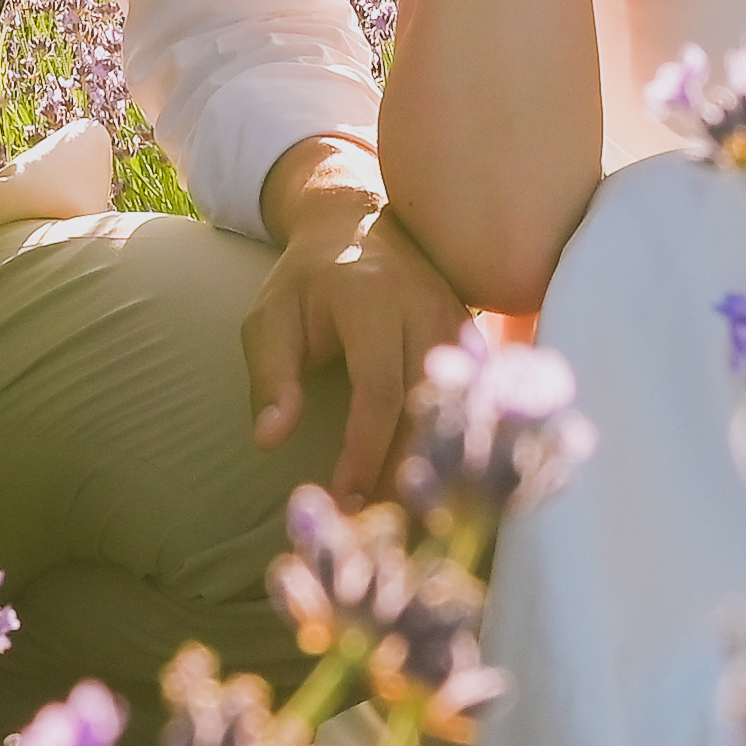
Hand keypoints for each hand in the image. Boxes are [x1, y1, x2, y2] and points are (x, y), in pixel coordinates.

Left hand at [242, 144, 468, 505]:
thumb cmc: (305, 282)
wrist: (354, 223)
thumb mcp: (270, 318)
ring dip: (436, 462)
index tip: (346, 499)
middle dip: (407, 469)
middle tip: (382, 523)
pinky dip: (458, 439)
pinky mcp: (475, 332)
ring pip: (460, 405)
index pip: (379, 389)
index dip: (366, 451)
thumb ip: (271, 376)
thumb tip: (270, 441)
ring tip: (410, 514)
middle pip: (428, 404)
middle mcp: (425, 307)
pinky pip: (476, 396)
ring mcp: (457, 318)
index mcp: (371, 301)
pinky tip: (439, 481)